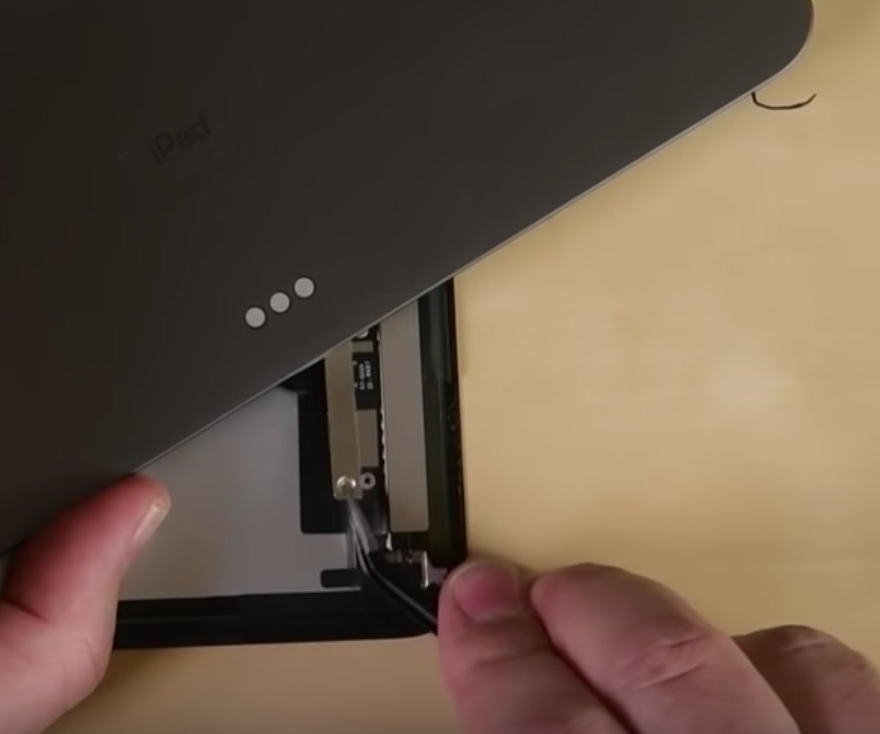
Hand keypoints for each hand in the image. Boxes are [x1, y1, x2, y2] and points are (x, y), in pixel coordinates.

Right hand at [439, 561, 879, 733]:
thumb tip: (493, 679)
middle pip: (662, 655)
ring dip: (704, 637)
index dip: (496, 650)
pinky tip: (760, 692)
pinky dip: (804, 681)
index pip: (543, 719)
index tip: (474, 612)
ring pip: (788, 658)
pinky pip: (863, 696)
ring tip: (646, 647)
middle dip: (584, 605)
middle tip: (532, 596)